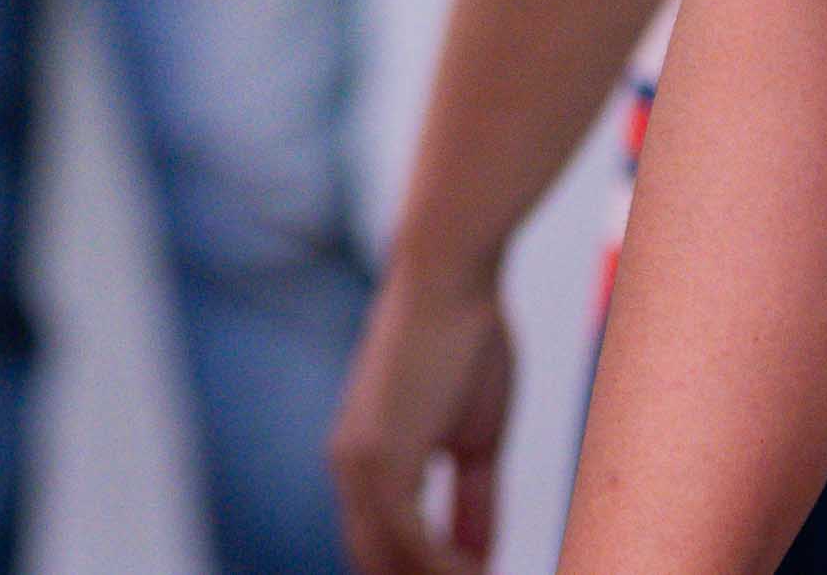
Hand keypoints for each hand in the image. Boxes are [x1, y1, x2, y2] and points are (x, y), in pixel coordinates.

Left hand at [329, 252, 516, 574]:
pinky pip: (406, 538)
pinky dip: (444, 567)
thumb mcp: (474, 445)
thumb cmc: (467, 350)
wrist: (451, 281)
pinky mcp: (378, 454)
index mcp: (363, 463)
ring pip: (387, 560)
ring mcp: (357, 462)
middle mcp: (348, 467)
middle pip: (376, 564)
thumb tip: (478, 557)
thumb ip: (470, 505)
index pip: (381, 551)